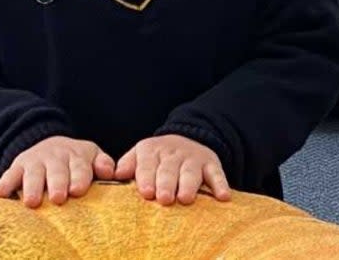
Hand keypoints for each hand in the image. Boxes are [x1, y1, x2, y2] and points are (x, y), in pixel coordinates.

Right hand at [0, 136, 114, 206]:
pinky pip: (9, 175)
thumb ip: (104, 163)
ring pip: (33, 174)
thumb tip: (112, 172)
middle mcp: (56, 157)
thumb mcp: (92, 155)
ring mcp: (35, 161)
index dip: (79, 177)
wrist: (49, 143)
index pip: (80, 167)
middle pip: (57, 171)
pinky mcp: (18, 166)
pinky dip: (3, 185)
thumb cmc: (75, 159)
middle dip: (58, 183)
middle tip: (59, 197)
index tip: (78, 190)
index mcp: (77, 155)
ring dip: (32, 187)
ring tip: (32, 201)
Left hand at [114, 134, 229, 205]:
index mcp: (151, 150)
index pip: (147, 163)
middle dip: (166, 183)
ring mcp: (193, 158)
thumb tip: (116, 174)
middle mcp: (172, 153)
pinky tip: (222, 197)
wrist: (186, 139)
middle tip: (164, 199)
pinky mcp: (211, 164)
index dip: (146, 177)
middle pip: (168, 169)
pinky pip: (217, 173)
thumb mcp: (140, 155)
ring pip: (191, 171)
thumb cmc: (157, 158)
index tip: (146, 192)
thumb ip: (128, 164)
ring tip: (185, 199)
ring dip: (188, 184)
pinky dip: (220, 184)